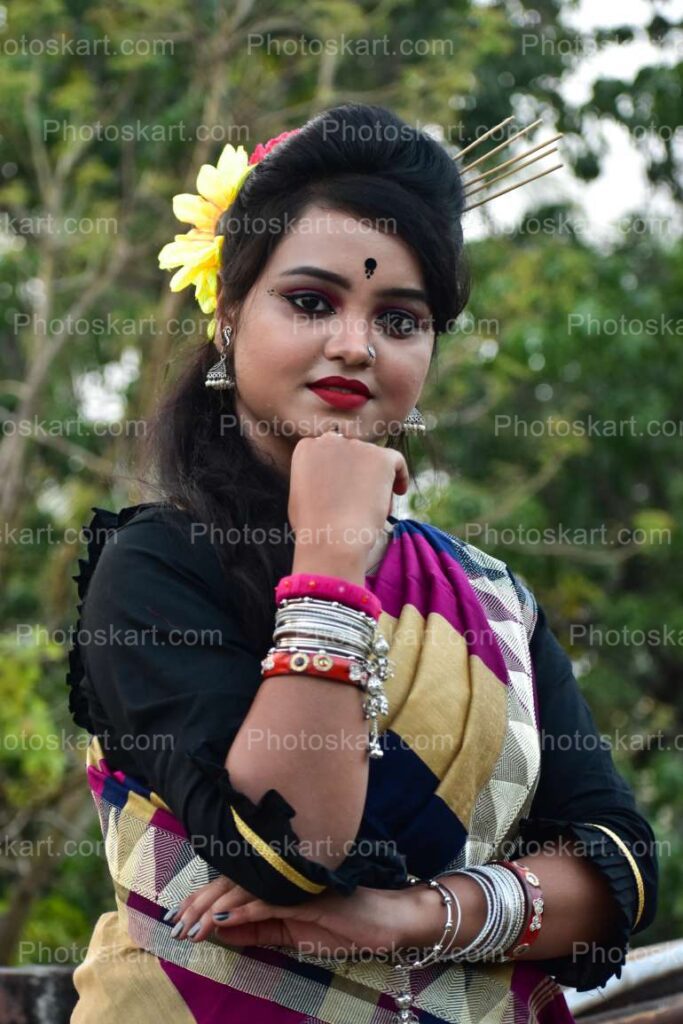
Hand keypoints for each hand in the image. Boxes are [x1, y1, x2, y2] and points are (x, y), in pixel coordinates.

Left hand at [166, 875, 420, 959]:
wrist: (385, 923)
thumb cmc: (342, 925)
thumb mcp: (292, 933)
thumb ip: (257, 929)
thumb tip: (219, 929)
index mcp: (278, 881)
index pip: (233, 885)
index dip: (202, 898)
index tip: (177, 916)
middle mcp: (283, 875)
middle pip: (232, 884)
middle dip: (199, 905)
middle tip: (175, 925)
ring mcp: (296, 883)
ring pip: (245, 891)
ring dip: (214, 910)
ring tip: (192, 928)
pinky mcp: (310, 897)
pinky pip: (270, 903)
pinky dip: (244, 912)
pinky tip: (223, 921)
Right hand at [288, 433, 407, 564]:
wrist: (331, 538)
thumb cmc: (313, 527)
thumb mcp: (302, 496)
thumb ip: (315, 478)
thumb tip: (331, 478)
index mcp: (307, 448)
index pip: (329, 451)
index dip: (340, 469)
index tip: (346, 486)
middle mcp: (330, 440)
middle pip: (352, 452)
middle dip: (357, 472)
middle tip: (361, 498)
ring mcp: (356, 446)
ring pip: (373, 460)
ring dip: (375, 480)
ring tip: (372, 507)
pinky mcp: (380, 457)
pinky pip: (396, 461)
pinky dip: (399, 476)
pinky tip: (398, 492)